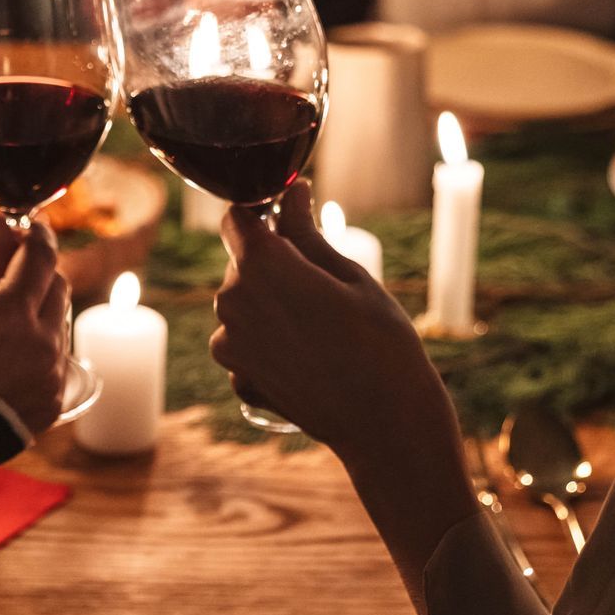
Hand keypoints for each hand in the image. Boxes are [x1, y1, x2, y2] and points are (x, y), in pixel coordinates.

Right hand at [0, 217, 69, 434]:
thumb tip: (6, 229)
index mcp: (10, 314)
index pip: (42, 256)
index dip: (37, 234)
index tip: (28, 225)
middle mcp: (41, 345)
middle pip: (59, 286)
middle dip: (37, 271)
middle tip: (10, 268)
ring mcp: (50, 377)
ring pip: (60, 323)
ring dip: (38, 310)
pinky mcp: (53, 403)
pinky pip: (57, 359)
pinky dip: (38, 347)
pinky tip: (4, 355)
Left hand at [211, 182, 456, 456]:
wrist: (386, 422)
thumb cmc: (380, 341)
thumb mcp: (349, 275)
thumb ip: (306, 232)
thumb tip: (292, 193)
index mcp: (260, 264)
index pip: (236, 218)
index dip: (260, 215)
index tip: (288, 226)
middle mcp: (231, 301)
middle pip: (241, 264)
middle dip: (272, 266)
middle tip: (322, 288)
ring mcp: (229, 344)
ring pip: (243, 305)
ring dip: (269, 307)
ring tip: (320, 329)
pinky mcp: (237, 377)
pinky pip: (247, 344)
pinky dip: (270, 346)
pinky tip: (309, 360)